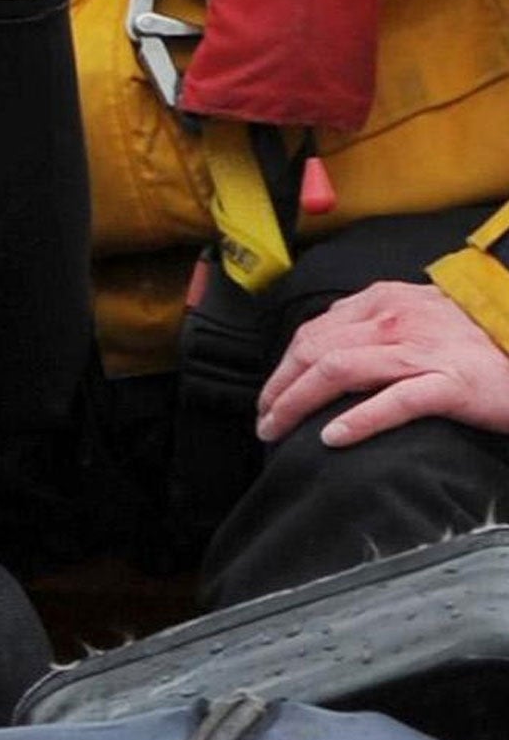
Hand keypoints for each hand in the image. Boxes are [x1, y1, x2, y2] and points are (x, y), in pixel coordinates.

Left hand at [256, 281, 508, 447]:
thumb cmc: (476, 338)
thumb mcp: (418, 315)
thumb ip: (375, 324)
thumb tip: (328, 347)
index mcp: (384, 301)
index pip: (313, 333)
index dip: (282, 367)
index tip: (270, 396)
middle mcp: (397, 320)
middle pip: (314, 352)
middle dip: (278, 389)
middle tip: (264, 421)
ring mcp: (423, 350)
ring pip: (339, 371)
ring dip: (297, 403)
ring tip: (279, 430)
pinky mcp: (452, 383)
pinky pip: (396, 401)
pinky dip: (359, 419)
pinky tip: (332, 437)